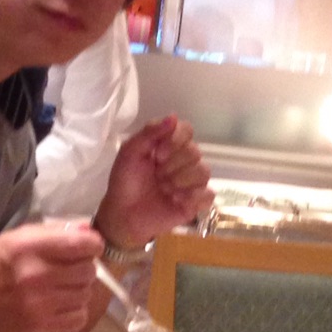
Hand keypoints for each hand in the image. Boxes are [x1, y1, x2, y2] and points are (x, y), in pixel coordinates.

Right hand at [0, 220, 102, 331]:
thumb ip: (53, 231)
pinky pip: (79, 318)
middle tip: (70, 270)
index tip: (87, 248)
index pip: (83, 244)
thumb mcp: (17, 238)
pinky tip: (62, 306)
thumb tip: (87, 230)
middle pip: (88, 271)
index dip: (92, 245)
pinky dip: (75, 311)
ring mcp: (41, 304)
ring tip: (62, 288)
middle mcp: (37, 275)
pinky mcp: (42, 327)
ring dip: (79, 290)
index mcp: (30, 247)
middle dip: (84, 268)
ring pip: (86, 294)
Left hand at [94, 116, 209, 247]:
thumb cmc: (125, 181)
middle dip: (172, 165)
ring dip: (180, 181)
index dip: (175, 141)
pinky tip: (175, 200)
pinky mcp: (196, 202)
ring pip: (203, 171)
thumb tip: (173, 117)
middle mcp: (184, 161)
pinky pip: (208, 194)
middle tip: (156, 176)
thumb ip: (149, 132)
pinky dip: (192, 197)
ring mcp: (192, 182)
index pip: (187, 130)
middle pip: (195, 151)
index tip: (157, 155)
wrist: (123, 214)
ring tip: (164, 189)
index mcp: (170, 145)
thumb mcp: (130, 152)